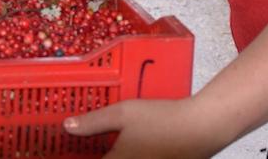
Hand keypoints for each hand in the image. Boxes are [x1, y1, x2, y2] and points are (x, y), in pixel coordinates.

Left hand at [63, 98, 226, 158]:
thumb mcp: (123, 114)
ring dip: (112, 155)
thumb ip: (93, 122)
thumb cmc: (162, 120)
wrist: (201, 128)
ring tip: (104, 146)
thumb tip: (67, 127)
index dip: (76, 156)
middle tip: (86, 146)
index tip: (65, 151)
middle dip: (95, 154)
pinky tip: (129, 147)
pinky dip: (129, 155)